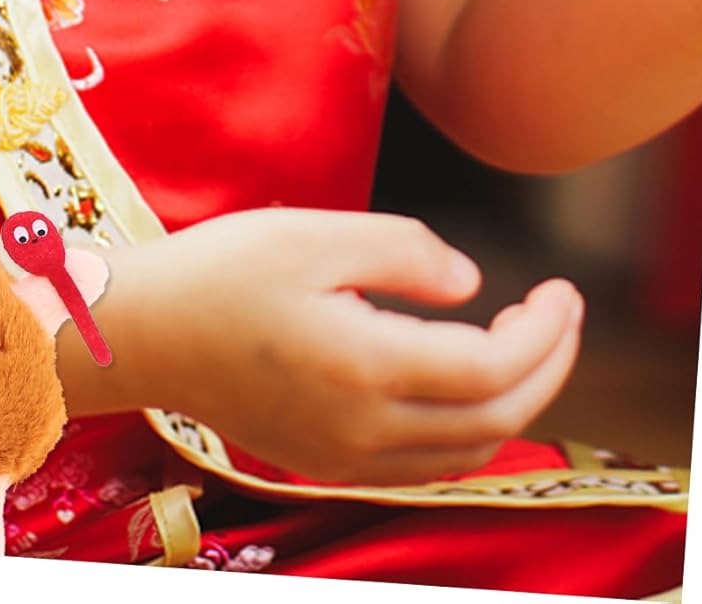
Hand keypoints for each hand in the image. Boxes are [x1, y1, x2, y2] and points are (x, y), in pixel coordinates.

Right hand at [87, 208, 581, 486]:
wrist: (140, 332)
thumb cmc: (217, 270)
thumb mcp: (312, 234)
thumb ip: (403, 251)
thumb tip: (469, 284)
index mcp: (364, 366)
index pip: (493, 369)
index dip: (545, 332)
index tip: (561, 287)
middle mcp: (363, 429)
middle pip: (495, 420)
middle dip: (547, 367)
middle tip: (560, 312)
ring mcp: (343, 456)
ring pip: (466, 453)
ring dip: (513, 403)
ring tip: (523, 343)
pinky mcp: (322, 462)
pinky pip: (424, 467)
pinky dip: (468, 432)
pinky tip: (464, 390)